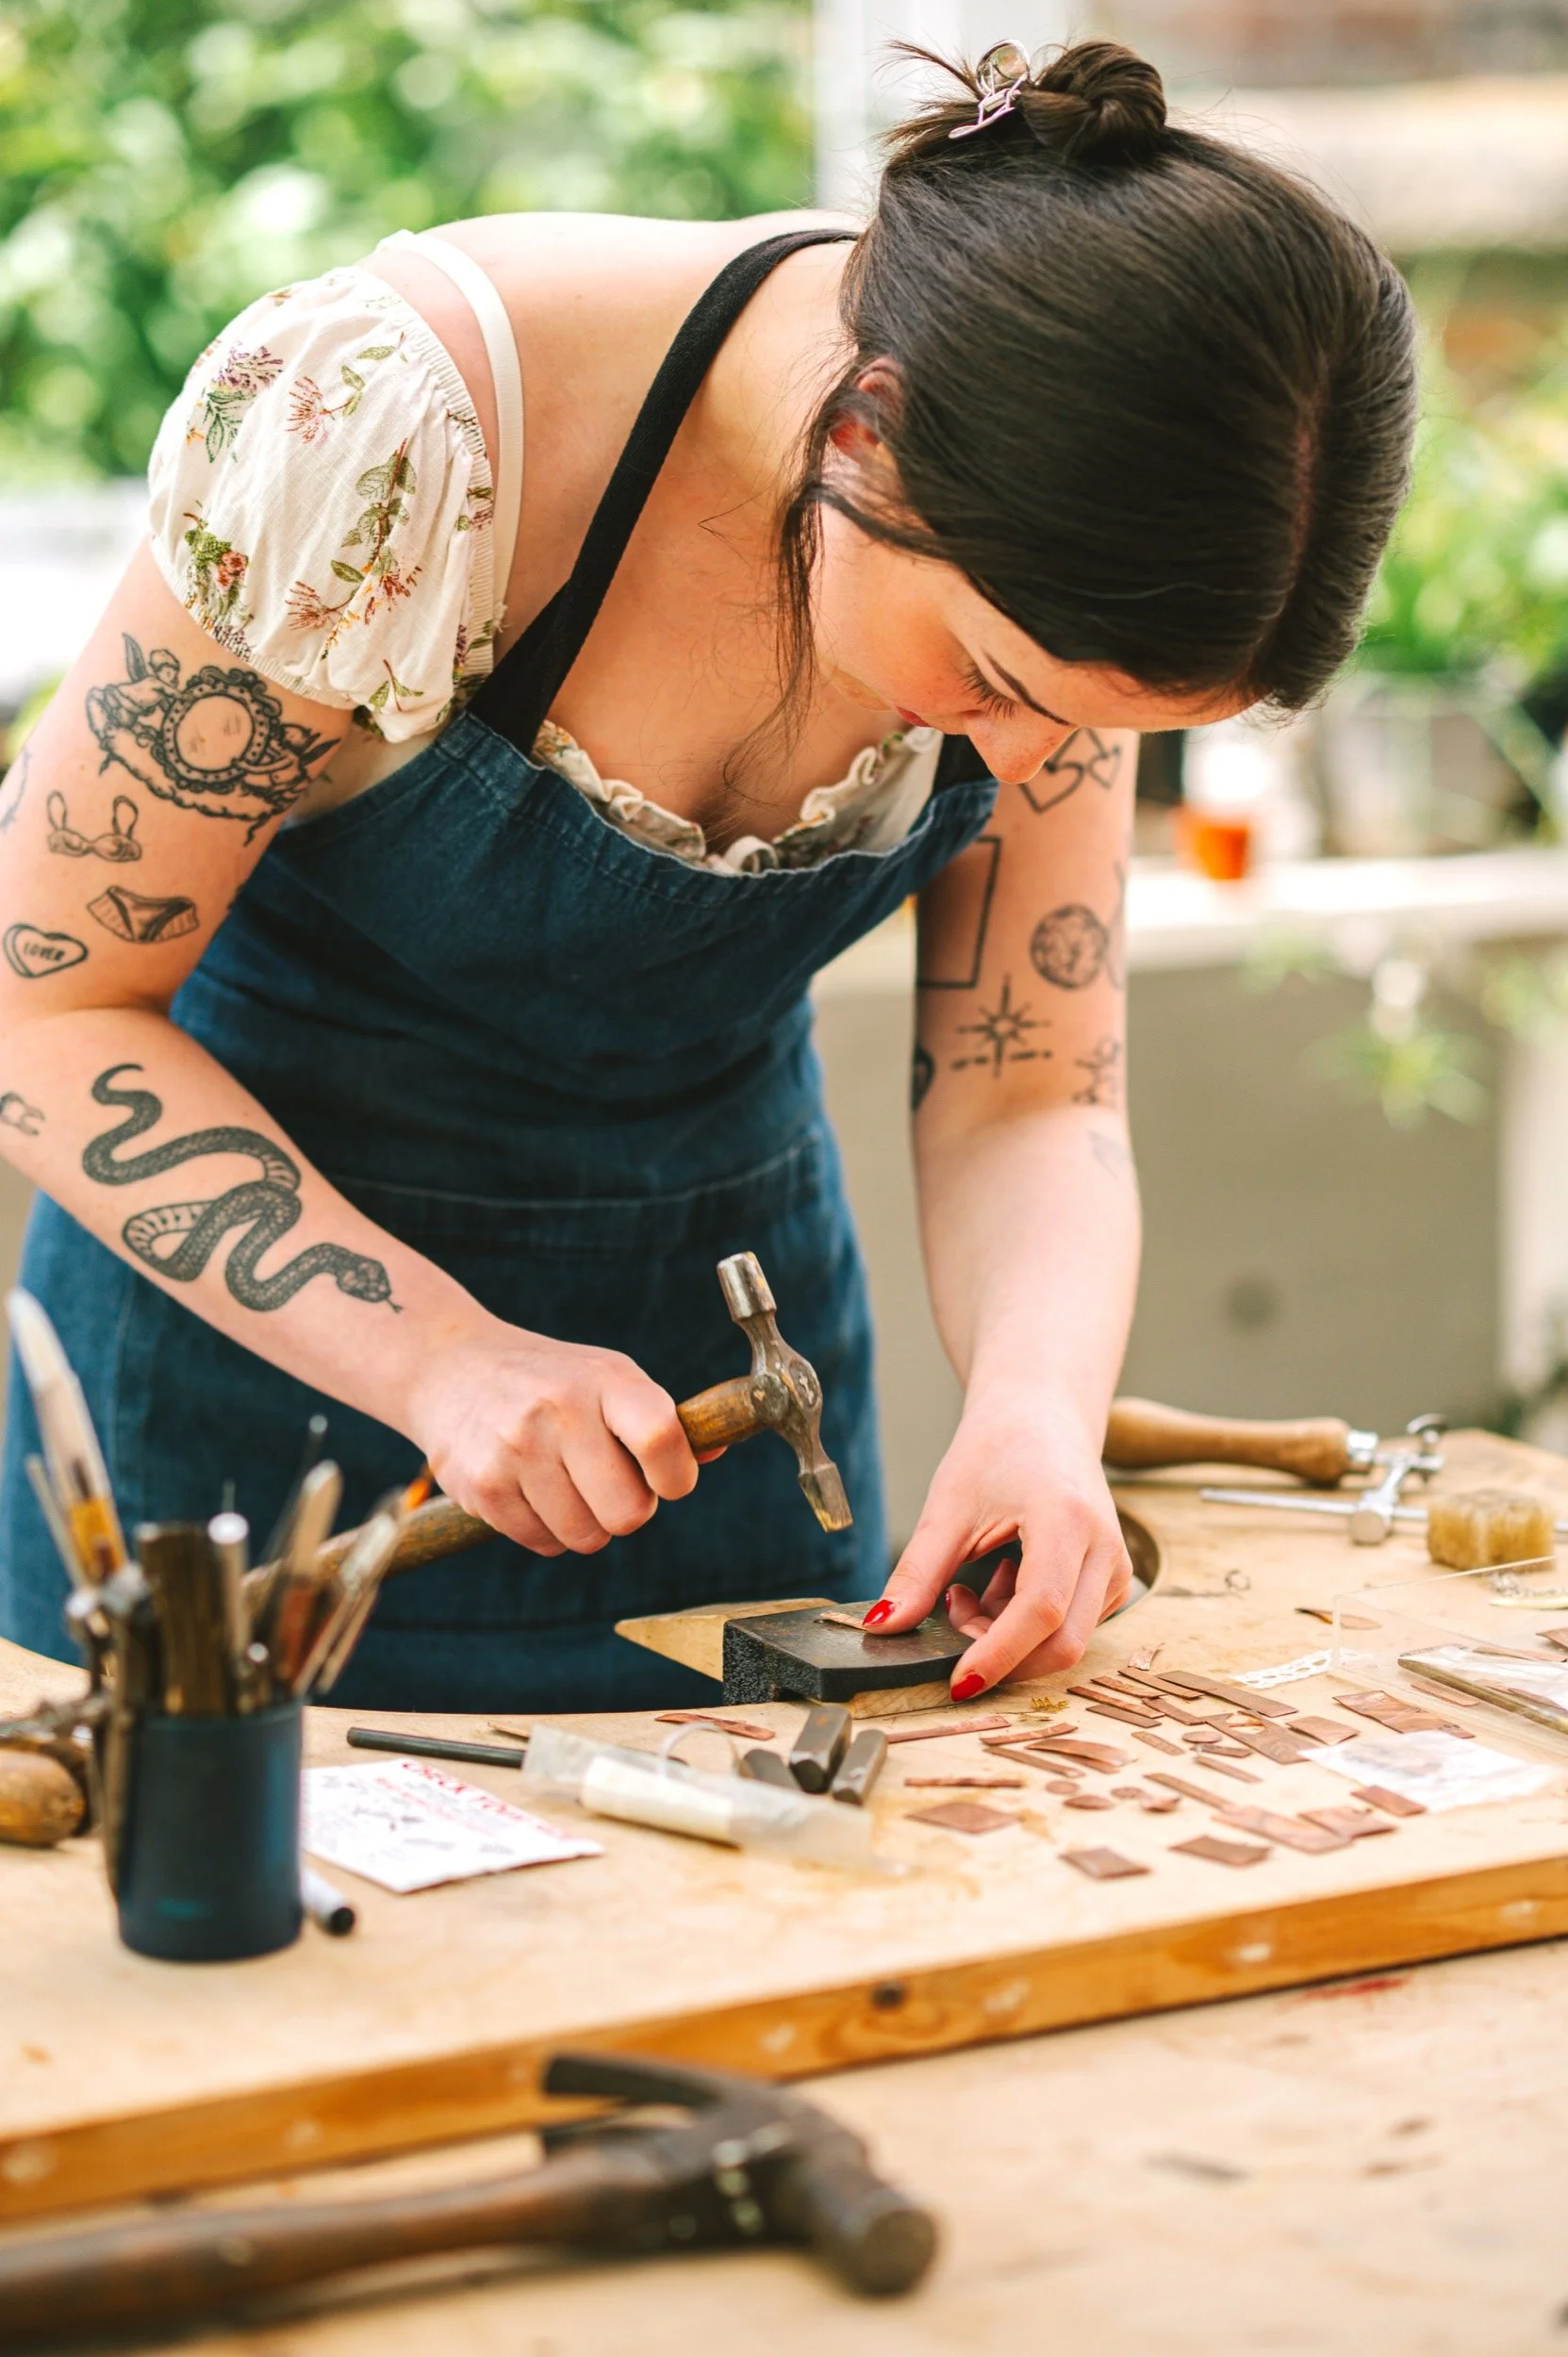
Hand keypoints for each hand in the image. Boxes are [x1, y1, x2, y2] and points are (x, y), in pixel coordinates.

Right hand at [404, 1313, 699, 1555]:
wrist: (449, 1367)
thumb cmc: (550, 1380)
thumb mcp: (607, 1377)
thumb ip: (660, 1420)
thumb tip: (715, 1451)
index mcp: (605, 1379)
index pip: (660, 1439)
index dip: (676, 1477)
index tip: (667, 1480)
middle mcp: (560, 1410)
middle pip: (628, 1512)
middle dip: (627, 1509)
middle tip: (607, 1484)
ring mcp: (516, 1449)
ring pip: (585, 1537)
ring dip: (585, 1523)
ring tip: (565, 1482)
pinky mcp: (482, 1486)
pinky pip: (543, 1544)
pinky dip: (547, 1530)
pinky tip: (532, 1490)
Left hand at [862, 1400, 1132, 1693]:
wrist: (1042, 1415)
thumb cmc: (997, 1448)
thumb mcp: (947, 1507)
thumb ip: (916, 1572)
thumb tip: (881, 1628)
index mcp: (1066, 1520)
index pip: (1040, 1611)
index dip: (998, 1654)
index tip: (956, 1681)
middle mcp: (1105, 1550)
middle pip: (1061, 1642)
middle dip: (999, 1652)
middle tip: (951, 1612)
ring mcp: (1115, 1569)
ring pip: (1064, 1640)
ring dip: (1007, 1635)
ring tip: (969, 1585)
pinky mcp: (1111, 1581)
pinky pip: (1069, 1627)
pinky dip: (1023, 1623)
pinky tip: (999, 1582)